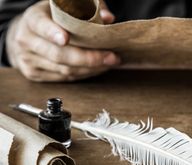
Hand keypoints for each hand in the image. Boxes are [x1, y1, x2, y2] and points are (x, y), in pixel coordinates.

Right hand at [5, 0, 119, 81]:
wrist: (27, 34)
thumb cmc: (52, 17)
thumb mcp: (66, 6)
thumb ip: (88, 8)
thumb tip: (107, 18)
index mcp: (32, 19)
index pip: (41, 26)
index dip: (53, 33)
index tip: (65, 39)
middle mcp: (27, 40)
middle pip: (58, 54)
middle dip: (88, 58)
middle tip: (111, 57)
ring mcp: (28, 60)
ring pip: (64, 69)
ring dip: (91, 68)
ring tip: (110, 62)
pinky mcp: (34, 74)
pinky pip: (64, 78)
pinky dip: (85, 74)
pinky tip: (98, 68)